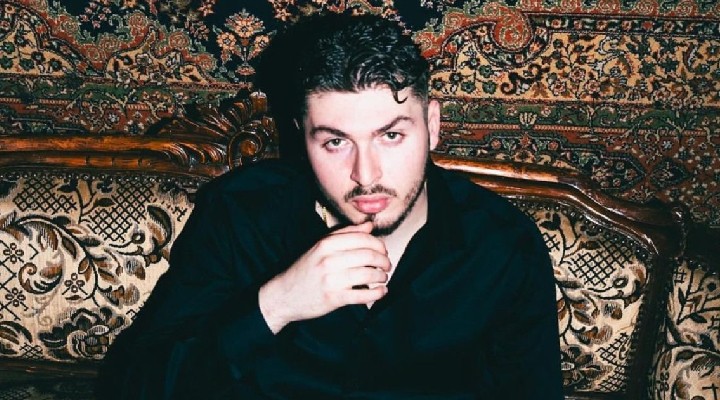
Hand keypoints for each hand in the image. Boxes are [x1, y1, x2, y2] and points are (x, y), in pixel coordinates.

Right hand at [259, 221, 389, 333]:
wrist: (284, 295)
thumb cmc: (305, 269)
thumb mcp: (320, 246)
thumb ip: (345, 234)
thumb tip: (369, 225)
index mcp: (326, 244)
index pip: (362, 238)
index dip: (379, 244)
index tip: (383, 250)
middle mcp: (329, 260)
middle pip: (369, 255)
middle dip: (384, 260)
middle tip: (387, 264)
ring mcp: (331, 280)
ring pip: (368, 274)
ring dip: (382, 276)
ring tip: (383, 277)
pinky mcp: (334, 298)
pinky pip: (363, 295)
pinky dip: (377, 293)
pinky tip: (381, 291)